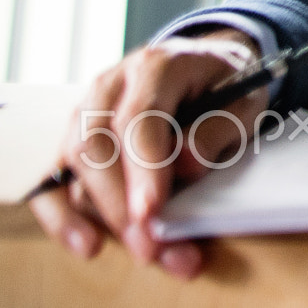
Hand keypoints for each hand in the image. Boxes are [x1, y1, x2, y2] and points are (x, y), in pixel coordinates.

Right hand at [29, 28, 265, 279]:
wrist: (209, 63)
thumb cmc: (228, 84)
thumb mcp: (245, 99)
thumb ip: (219, 128)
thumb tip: (186, 165)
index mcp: (157, 66)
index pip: (139, 118)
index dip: (143, 168)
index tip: (151, 211)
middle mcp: (112, 84)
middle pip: (96, 144)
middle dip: (119, 203)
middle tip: (150, 245)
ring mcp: (87, 110)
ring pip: (73, 163)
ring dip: (100, 215)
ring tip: (138, 249)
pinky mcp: (75, 137)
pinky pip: (55, 177)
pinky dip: (63, 213)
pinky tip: (87, 242)